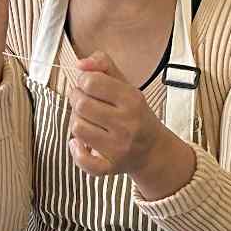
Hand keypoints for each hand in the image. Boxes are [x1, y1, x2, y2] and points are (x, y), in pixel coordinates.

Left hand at [66, 54, 191, 194]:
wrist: (153, 150)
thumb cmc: (135, 114)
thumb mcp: (125, 85)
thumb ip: (103, 65)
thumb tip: (80, 64)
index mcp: (132, 99)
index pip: (91, 82)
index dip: (83, 81)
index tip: (88, 86)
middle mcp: (127, 123)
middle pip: (81, 105)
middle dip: (77, 100)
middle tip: (84, 102)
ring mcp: (119, 147)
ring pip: (77, 128)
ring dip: (76, 122)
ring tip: (86, 120)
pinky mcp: (111, 166)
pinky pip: (83, 160)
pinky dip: (76, 150)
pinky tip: (80, 144)